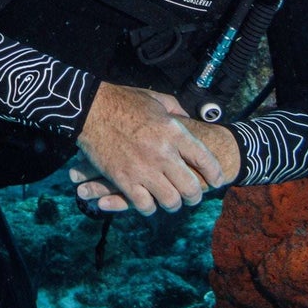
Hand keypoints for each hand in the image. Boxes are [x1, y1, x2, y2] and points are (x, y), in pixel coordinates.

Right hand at [71, 83, 225, 214]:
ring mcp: (143, 169)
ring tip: (171, 202)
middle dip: (195, 196)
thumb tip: (189, 119)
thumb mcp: (156, 99)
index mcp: (173, 132)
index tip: (217, 180)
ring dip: (172, 204)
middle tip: (193, 197)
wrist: (90, 109)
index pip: (205, 159)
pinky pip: (144, 205)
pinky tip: (148, 202)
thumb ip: (176, 110)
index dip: (215, 173)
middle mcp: (162, 153)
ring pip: (170, 201)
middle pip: (191, 187)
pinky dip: (148, 207)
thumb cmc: (123, 101)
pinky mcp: (124, 179)